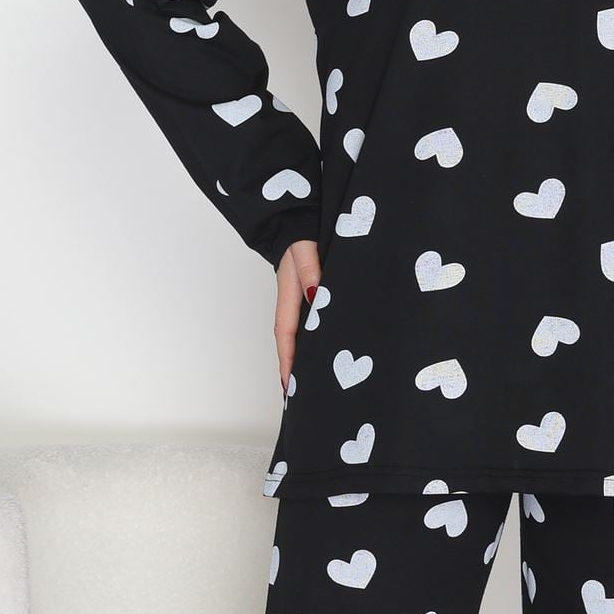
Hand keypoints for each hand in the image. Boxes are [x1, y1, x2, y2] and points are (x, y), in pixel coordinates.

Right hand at [275, 239, 321, 395]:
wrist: (297, 216)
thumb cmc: (301, 232)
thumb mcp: (307, 248)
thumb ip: (311, 270)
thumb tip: (315, 296)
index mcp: (288, 294)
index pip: (287, 335)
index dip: (289, 361)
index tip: (289, 386)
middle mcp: (292, 301)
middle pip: (292, 342)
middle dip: (294, 369)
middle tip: (299, 397)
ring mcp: (300, 299)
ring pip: (302, 334)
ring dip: (305, 357)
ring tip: (311, 383)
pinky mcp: (310, 294)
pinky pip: (312, 323)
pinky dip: (315, 339)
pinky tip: (326, 350)